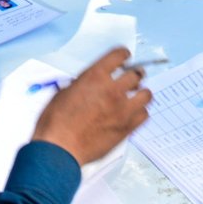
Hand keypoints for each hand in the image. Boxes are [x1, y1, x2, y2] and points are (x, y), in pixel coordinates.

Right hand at [32, 47, 150, 165]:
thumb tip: (88, 85)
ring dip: (141, 93)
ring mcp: (122, 109)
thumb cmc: (56, 123)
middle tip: (133, 77)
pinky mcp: (126, 127)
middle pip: (135, 74)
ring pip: (145, 94)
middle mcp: (112, 90)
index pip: (118, 55)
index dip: (123, 55)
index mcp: (95, 76)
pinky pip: (144, 115)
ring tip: (136, 96)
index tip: (125, 57)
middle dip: (134, 74)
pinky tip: (134, 113)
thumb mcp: (64, 92)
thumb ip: (82, 85)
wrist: (60, 148)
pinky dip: (140, 113)